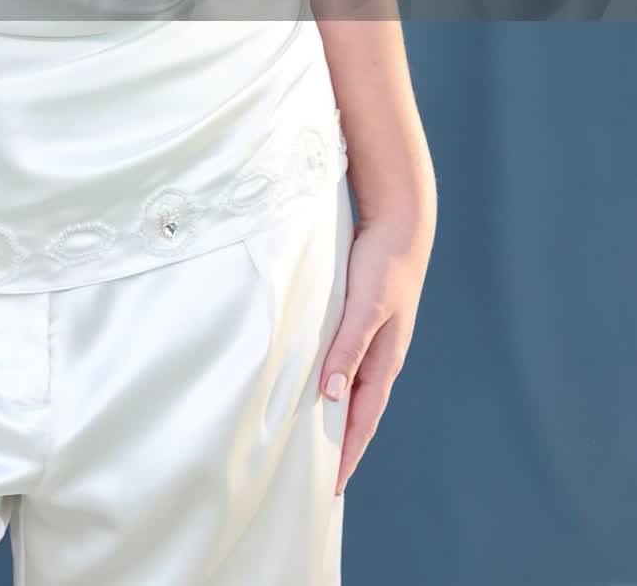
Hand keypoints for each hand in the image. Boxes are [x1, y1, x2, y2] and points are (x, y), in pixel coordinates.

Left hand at [320, 206, 434, 495]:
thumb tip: (329, 396)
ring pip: (349, 389)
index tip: (330, 489)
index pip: (361, 421)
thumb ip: (347, 349)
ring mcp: (372, 339)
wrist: (399, 224)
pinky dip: (331, 383)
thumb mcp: (365, 308)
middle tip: (319, 478)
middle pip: (357, 413)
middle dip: (341, 446)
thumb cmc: (383, 265)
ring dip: (334, 416)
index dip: (346, 454)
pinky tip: (316, 384)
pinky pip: (344, 363)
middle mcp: (379, 357)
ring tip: (313, 440)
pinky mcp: (361, 321)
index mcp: (383, 361)